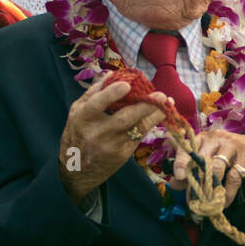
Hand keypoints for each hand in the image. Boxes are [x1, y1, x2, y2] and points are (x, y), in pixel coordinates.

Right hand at [59, 78, 165, 205]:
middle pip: (124, 118)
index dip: (112, 94)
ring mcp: (112, 145)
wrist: (77, 171)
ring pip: (137, 128)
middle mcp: (98, 132)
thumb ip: (93, 93)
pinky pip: (139, 136)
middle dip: (144, 106)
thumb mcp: (77, 111)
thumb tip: (113, 74)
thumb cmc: (77, 133)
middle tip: (160, 95)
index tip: (127, 85)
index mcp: (83, 118)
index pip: (97, 104)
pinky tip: (158, 114)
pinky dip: (150, 124)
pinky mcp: (123, 155)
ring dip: (154, 115)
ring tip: (166, 103)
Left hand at [170, 129, 244, 208]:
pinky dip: (228, 191)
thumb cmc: (232, 156)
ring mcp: (232, 145)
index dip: (182, 161)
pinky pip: (234, 175)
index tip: (179, 176)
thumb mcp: (212, 161)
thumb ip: (192, 171)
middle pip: (201, 160)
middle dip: (197, 182)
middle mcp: (216, 138)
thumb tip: (174, 184)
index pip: (188, 148)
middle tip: (194, 201)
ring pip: (217, 167)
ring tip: (209, 203)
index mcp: (204, 138)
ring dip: (212, 188)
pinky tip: (225, 201)